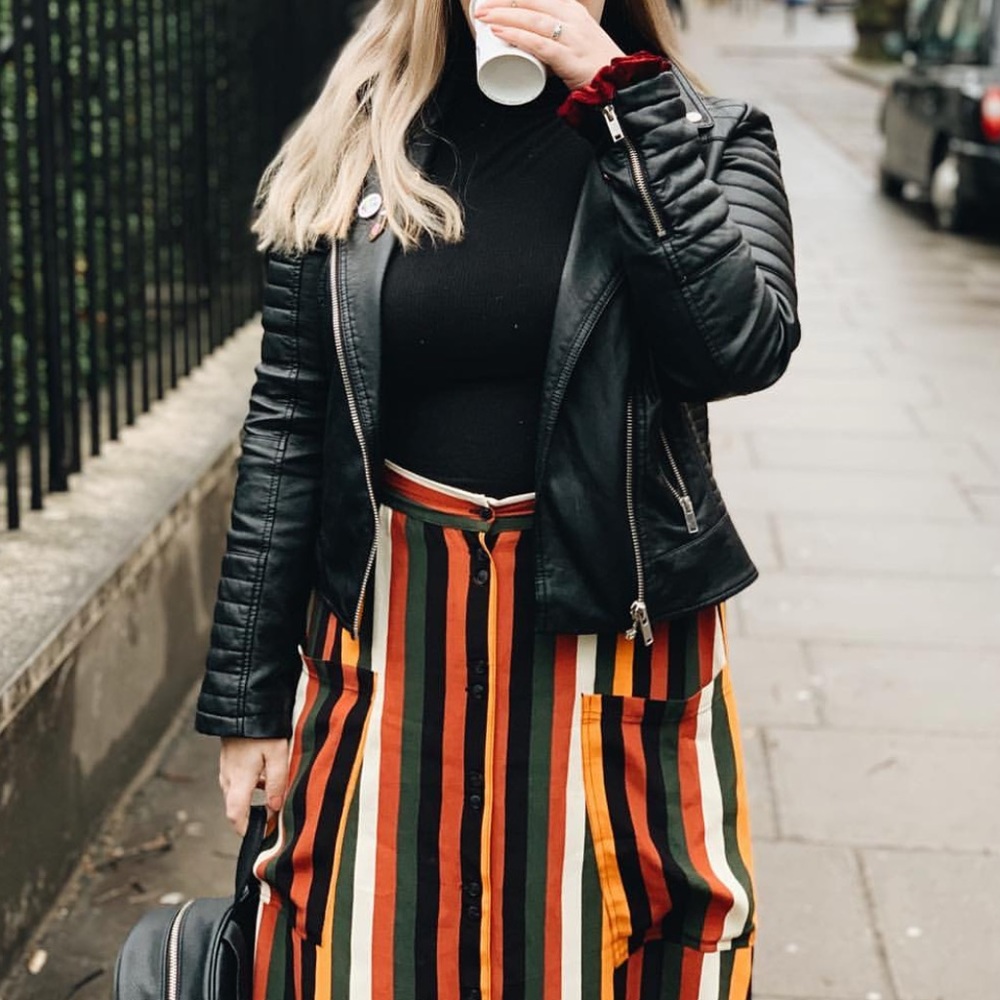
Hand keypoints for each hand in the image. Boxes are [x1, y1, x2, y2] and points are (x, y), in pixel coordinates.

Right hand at [219, 736, 289, 835]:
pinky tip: (267, 778)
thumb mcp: (277, 755)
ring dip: (254, 801)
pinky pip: (238, 782)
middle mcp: (228, 778)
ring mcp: (226, 770)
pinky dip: (251, 787)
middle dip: (254, 817)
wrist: (244, 705)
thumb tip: (275, 808)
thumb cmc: (262, 729)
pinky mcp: (228, 762)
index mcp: (239, 781)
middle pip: (237, 808)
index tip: (263, 836)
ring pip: (238, 795)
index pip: (236, 816)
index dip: (248, 831)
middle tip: (275, 818)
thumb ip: (277, 784)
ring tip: (275, 796)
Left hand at [473, 0, 624, 90]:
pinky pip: (538, 44)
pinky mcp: (569, 57)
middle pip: (531, 3)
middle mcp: (574, 18)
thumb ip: (559, 37)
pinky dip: (517, 37)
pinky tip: (500, 33)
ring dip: (504, 17)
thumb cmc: (597, 68)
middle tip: (481, 9)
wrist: (620, 88)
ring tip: (483, 18)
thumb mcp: (579, 41)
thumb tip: (533, 43)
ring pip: (532, 20)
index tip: (495, 0)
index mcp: (574, 11)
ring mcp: (572, 37)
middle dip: (502, 3)